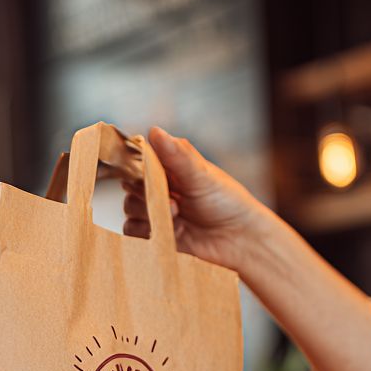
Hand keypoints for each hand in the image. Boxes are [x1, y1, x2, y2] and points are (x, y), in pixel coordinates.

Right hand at [122, 127, 284, 272]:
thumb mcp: (203, 175)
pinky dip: (145, 231)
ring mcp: (158, 210)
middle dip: (145, 192)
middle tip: (172, 198)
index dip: (138, 166)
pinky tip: (170, 231)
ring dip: (148, 212)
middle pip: (131, 184)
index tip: (147, 174)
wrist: (240, 240)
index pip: (140, 159)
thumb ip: (178, 155)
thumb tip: (154, 130)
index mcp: (171, 167)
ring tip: (177, 215)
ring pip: (129, 207)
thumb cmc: (228, 201)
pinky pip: (132, 230)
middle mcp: (162, 187)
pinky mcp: (157, 233)